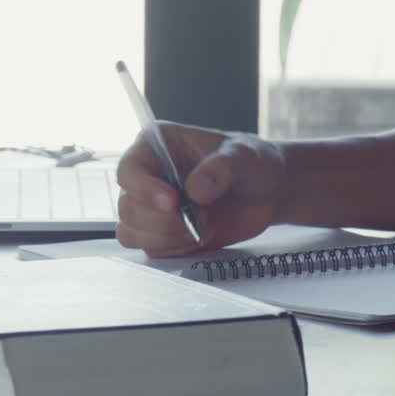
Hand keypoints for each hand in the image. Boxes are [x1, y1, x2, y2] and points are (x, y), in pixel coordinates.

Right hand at [115, 123, 285, 256]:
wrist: (266, 193)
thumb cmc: (251, 164)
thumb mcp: (244, 157)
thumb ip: (221, 169)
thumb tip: (195, 189)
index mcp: (157, 146)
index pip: (129, 169)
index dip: (144, 189)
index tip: (173, 202)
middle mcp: (148, 176)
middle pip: (128, 207)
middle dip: (163, 221)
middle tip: (201, 216)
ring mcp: (152, 207)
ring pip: (131, 232)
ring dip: (167, 237)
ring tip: (202, 227)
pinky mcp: (162, 233)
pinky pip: (151, 250)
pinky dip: (175, 249)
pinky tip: (200, 238)